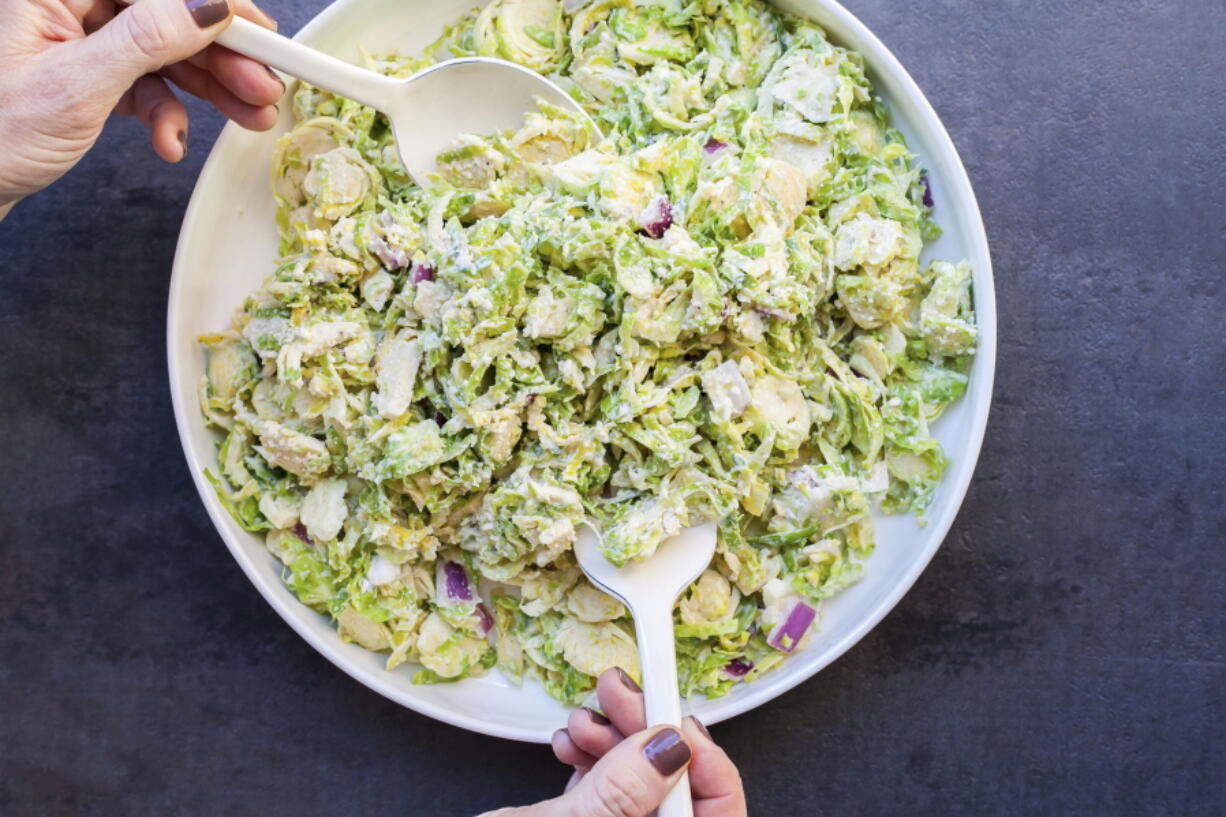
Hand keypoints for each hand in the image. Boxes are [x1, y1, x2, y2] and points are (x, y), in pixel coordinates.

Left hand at [0, 0, 283, 207]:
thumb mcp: (77, 87)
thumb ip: (147, 39)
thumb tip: (208, 4)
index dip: (213, 3)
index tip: (261, 32)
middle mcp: (65, 3)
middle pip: (166, 14)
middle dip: (220, 53)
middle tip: (264, 85)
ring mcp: (79, 38)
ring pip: (165, 49)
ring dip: (209, 88)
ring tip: (248, 117)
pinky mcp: (90, 72)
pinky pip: (147, 82)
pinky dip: (167, 113)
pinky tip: (170, 141)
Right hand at [481, 668, 746, 816]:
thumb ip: (621, 793)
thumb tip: (670, 746)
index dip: (708, 765)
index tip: (675, 719)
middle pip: (677, 800)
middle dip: (650, 740)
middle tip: (621, 695)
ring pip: (640, 795)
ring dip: (616, 747)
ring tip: (582, 723)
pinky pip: (607, 802)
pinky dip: (593, 767)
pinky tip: (570, 748)